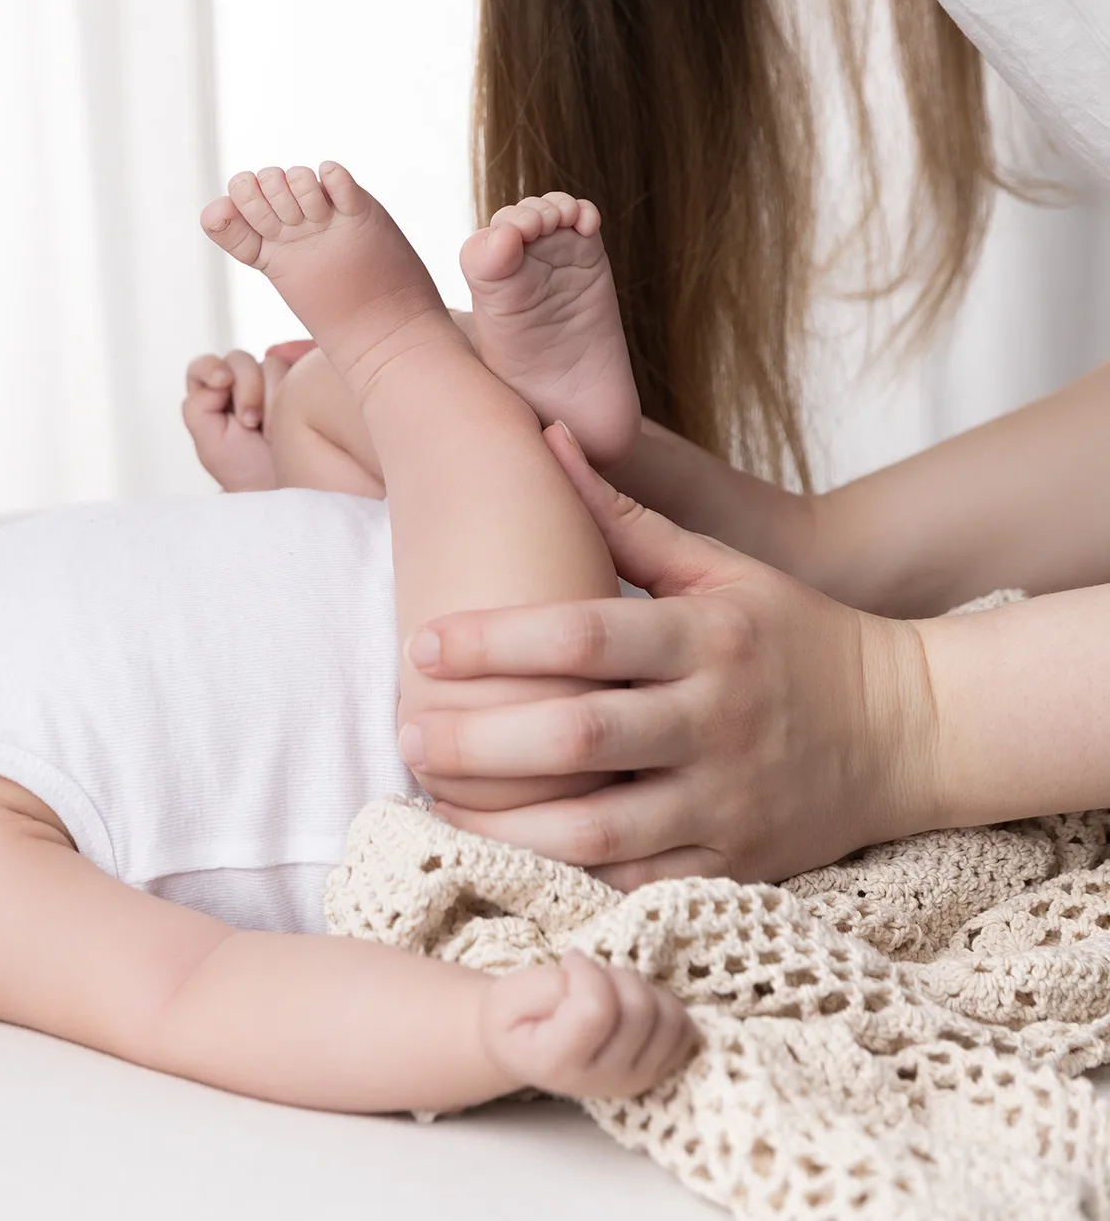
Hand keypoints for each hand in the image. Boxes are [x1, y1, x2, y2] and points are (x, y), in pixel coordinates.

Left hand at [180, 341, 313, 491]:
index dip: (211, 367)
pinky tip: (296, 412)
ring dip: (272, 396)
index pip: (203, 366)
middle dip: (247, 389)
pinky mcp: (300, 381)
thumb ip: (198, 407)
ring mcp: (271, 381)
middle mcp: (239, 383)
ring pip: (271, 364)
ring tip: (274, 430)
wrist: (288, 486)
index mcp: (210, 396)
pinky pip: (298, 368)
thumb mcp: (210, 445)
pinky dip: (296, 388)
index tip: (223, 382)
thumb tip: (221, 375)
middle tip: (252, 423)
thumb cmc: (246, 470)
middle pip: (238, 360)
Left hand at [400, 423, 935, 887]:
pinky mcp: (734, 863)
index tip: (421, 646)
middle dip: (477, 741)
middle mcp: (714, 720)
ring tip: (433, 800)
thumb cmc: (795, 636)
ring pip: (596, 828)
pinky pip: (634, 882)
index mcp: (706, 636)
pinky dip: (563, 876)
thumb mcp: (720, 566)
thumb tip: (545, 437)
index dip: (494, 642)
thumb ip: (624, 517)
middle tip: (406, 734)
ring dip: (502, 822)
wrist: (913, 730)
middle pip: (576, 737)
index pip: (582, 636)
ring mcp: (725, 800)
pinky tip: (501, 855)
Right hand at [480, 951, 696, 1099]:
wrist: (522, 1050)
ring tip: (609, 988)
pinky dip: (663, 1005)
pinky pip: (685, 1032)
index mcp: (558, 1062)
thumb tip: (592, 977)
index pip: (597, 1010)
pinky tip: (631, 1003)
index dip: (587, 972)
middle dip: (615, 974)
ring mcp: (634, 1080)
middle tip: (589, 973)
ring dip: (641, 988)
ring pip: (669, 1018)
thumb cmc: (514, 1018)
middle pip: (639, 1010)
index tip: (569, 960)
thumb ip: (548, 985)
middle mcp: (603, 1080)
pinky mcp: (656, 1073)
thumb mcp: (509, 994)